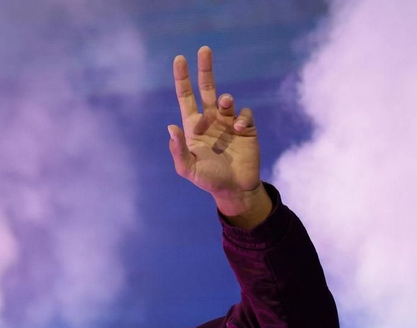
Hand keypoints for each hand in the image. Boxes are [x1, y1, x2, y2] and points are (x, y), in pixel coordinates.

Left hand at [167, 45, 263, 217]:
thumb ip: (178, 150)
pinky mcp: (246, 128)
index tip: (180, 59)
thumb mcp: (188, 169)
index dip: (182, 79)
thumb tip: (170, 128)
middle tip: (204, 49)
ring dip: (226, 99)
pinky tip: (238, 129)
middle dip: (205, 69)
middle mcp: (211, 120)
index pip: (186, 97)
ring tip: (225, 104)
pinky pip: (244, 114)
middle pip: (207, 88)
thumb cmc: (208, 179)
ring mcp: (229, 123)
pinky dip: (241, 118)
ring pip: (227, 100)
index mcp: (193, 126)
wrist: (234, 189)